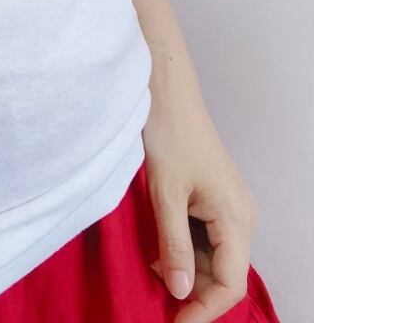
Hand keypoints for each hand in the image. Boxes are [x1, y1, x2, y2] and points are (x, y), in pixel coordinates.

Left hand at [143, 88, 255, 322]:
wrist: (168, 94)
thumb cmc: (170, 137)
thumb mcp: (166, 196)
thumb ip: (175, 247)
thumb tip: (182, 293)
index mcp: (237, 218)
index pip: (230, 284)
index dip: (204, 310)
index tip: (174, 322)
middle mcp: (241, 216)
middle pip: (224, 274)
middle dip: (194, 291)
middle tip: (156, 297)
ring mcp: (229, 207)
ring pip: (213, 257)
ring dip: (187, 270)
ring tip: (152, 271)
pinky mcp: (214, 198)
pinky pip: (205, 237)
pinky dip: (184, 248)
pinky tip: (159, 248)